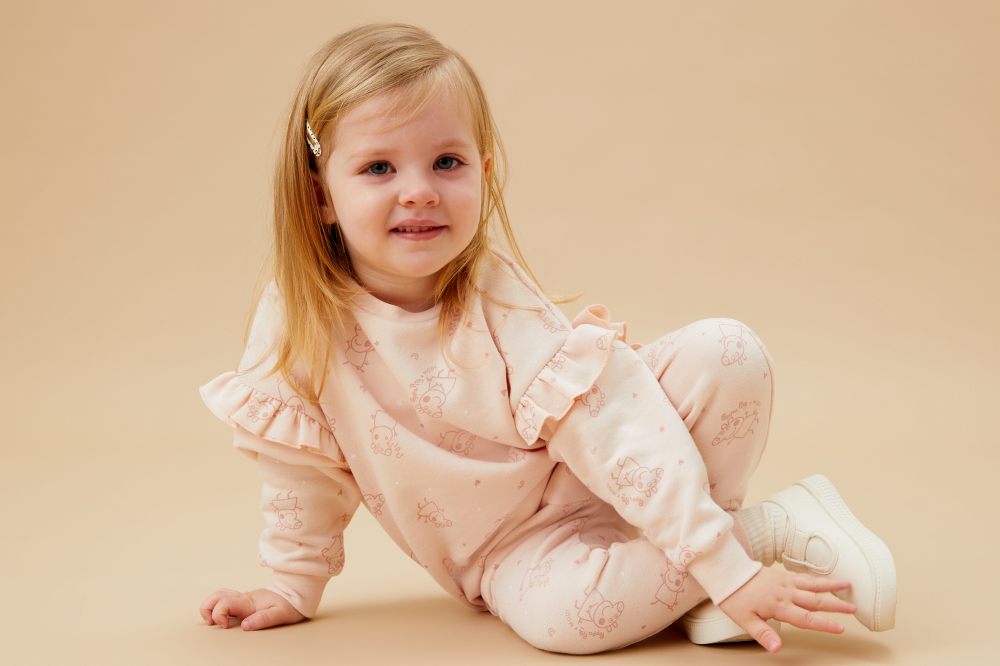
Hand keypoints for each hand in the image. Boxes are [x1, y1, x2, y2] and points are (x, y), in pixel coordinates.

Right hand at [199, 587, 305, 630]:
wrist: (295, 594)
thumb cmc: (289, 604)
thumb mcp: (280, 614)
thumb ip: (263, 619)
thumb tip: (245, 625)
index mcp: (248, 602)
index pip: (224, 603)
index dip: (218, 614)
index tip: (225, 626)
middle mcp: (243, 599)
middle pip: (216, 596)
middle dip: (207, 609)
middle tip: (212, 623)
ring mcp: (242, 599)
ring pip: (218, 596)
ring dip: (210, 606)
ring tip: (213, 621)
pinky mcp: (244, 602)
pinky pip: (225, 600)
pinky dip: (217, 606)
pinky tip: (220, 617)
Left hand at [718, 567, 856, 652]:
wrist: (727, 573)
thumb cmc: (734, 597)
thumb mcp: (745, 620)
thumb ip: (763, 634)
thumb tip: (777, 648)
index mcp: (778, 606)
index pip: (806, 618)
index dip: (824, 624)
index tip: (841, 628)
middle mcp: (785, 593)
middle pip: (815, 600)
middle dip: (835, 606)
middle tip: (854, 608)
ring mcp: (784, 582)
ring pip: (812, 585)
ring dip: (830, 586)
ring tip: (847, 584)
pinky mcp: (781, 575)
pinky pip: (802, 576)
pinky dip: (815, 578)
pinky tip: (824, 579)